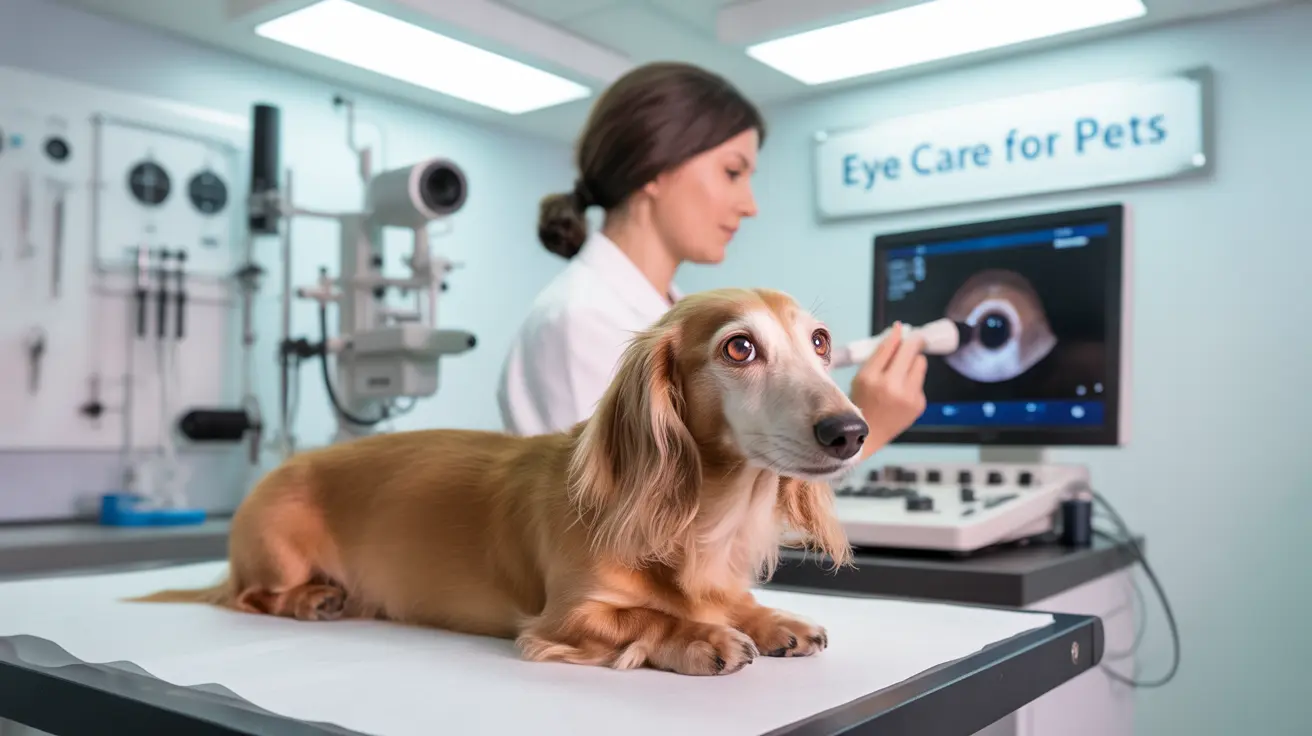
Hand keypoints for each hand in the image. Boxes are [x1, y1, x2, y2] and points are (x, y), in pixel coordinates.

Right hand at [849, 323, 927, 459]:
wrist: (869, 436)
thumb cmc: (862, 403)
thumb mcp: (861, 377)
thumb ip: (879, 356)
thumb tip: (897, 333)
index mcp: (870, 378)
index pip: (889, 347)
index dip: (897, 335)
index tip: (901, 328)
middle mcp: (891, 386)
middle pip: (910, 351)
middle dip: (913, 342)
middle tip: (913, 339)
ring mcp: (908, 396)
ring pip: (920, 363)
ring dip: (914, 362)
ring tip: (903, 370)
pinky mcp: (919, 404)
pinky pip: (920, 381)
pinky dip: (913, 381)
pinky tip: (902, 391)